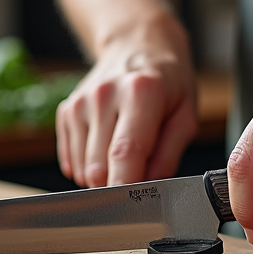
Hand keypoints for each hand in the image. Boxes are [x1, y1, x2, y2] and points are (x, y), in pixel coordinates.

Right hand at [56, 16, 198, 187]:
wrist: (137, 42)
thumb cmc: (167, 81)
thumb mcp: (186, 114)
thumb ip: (169, 155)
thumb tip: (150, 189)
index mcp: (141, 92)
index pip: (125, 153)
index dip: (125, 189)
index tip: (132, 211)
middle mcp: (104, 95)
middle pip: (99, 167)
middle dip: (118, 186)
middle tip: (139, 175)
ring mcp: (80, 102)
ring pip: (83, 169)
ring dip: (103, 177)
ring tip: (125, 155)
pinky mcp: (66, 110)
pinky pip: (71, 160)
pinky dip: (88, 166)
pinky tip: (107, 147)